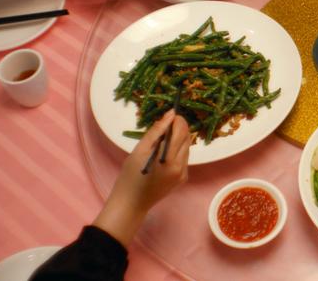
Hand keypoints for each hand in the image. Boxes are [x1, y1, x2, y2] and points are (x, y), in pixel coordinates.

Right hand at [93, 110, 190, 245]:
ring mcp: (183, 174)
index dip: (178, 120)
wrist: (131, 203)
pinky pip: (184, 158)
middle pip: (187, 139)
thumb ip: (156, 131)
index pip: (181, 132)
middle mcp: (181, 167)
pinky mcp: (182, 178)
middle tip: (167, 123)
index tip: (171, 113)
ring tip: (163, 137)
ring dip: (179, 139)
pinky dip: (177, 150)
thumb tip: (170, 114)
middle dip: (180, 128)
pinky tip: (164, 151)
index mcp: (169, 160)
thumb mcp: (139, 151)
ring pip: (186, 148)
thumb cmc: (130, 176)